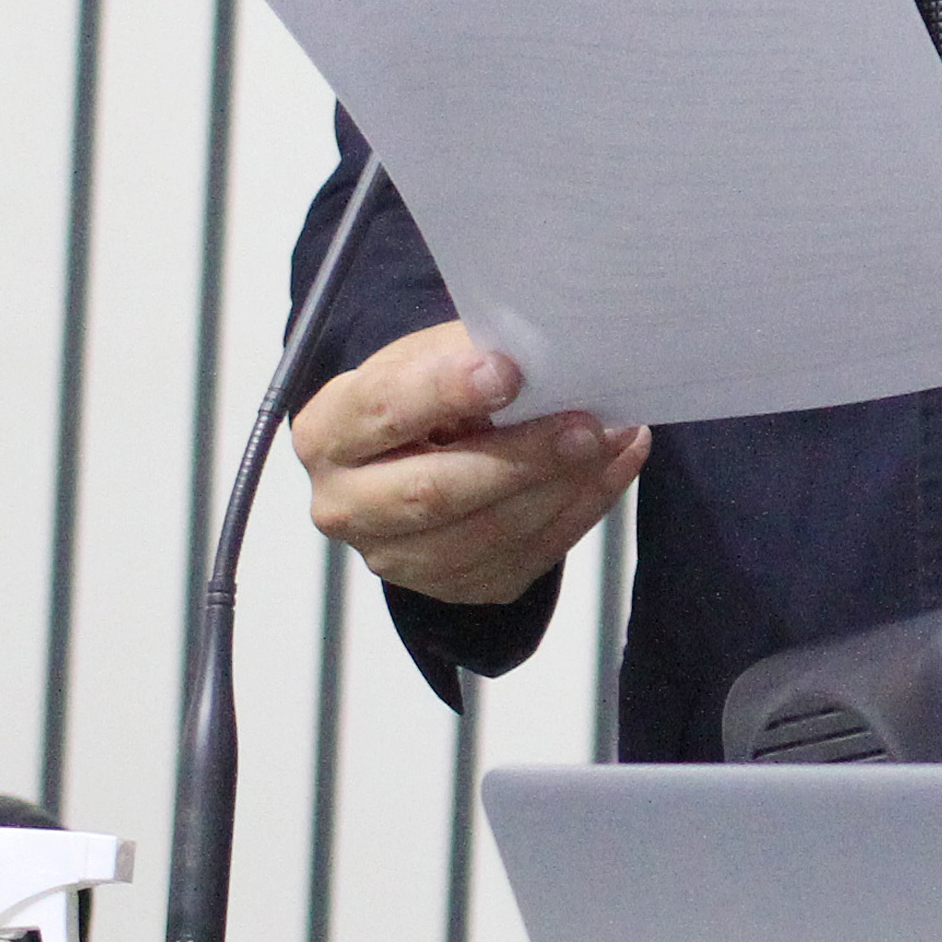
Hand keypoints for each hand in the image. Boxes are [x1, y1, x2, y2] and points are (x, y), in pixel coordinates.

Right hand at [291, 321, 650, 607]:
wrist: (422, 453)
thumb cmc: (427, 392)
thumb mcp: (430, 356)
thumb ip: (468, 353)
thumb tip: (542, 354)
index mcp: (327, 432)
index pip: (383, 412)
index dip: (444, 391)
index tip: (507, 371)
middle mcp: (345, 506)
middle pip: (432, 492)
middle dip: (519, 458)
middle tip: (585, 424)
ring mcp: (396, 558)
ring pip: (484, 537)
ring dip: (561, 489)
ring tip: (614, 438)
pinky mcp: (452, 588)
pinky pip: (524, 558)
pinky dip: (580, 511)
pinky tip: (614, 466)